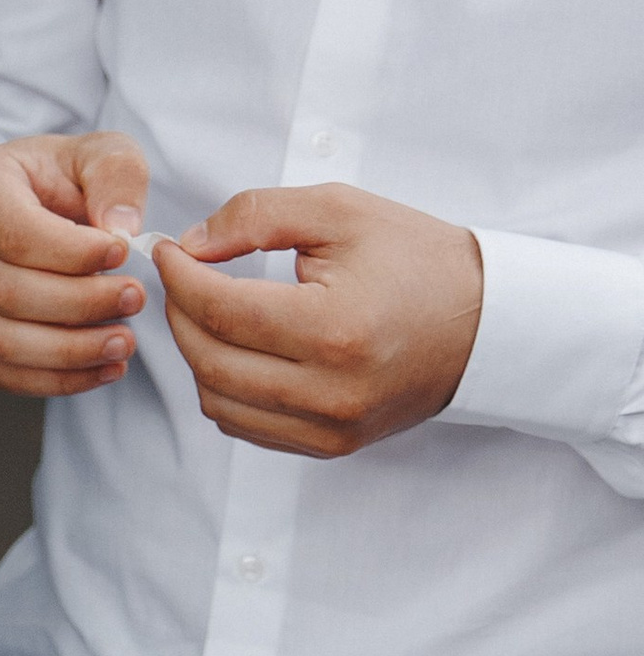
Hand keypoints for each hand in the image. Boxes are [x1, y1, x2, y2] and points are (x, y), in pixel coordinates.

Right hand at [0, 131, 153, 397]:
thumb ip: (116, 175)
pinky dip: (52, 380)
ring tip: (123, 343)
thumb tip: (123, 229)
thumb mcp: (92, 155)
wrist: (1, 207)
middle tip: (134, 300)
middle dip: (81, 305)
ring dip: (70, 352)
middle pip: (6, 293)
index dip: (74, 255)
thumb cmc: (51, 181)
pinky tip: (99, 369)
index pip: (16, 234)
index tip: (125, 254)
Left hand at [156, 188, 483, 457]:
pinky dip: (226, 388)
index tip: (169, 250)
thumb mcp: (339, 211)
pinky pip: (247, 426)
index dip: (180, 276)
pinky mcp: (333, 444)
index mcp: (333, 330)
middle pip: (209, 360)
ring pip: (218, 401)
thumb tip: (191, 245)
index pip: (220, 310)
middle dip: (180, 313)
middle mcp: (330, 391)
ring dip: (199, 354)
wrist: (486, 319)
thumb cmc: (418, 259)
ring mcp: (332, 426)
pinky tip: (239, 348)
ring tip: (211, 310)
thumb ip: (255, 216)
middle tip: (184, 277)